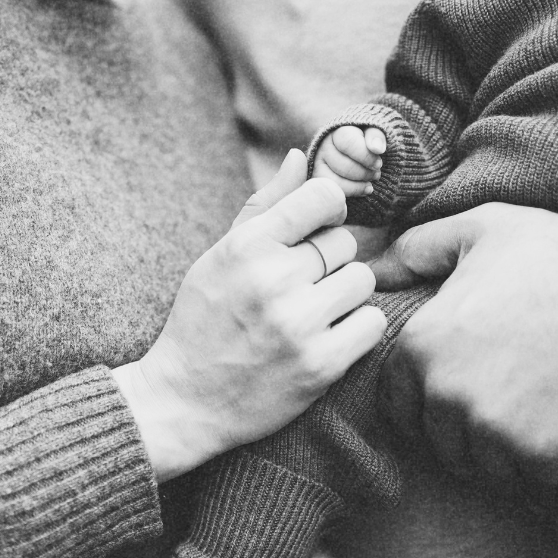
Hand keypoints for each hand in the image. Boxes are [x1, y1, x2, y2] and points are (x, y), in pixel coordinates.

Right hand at [114, 151, 386, 481]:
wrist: (184, 401)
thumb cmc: (204, 321)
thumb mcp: (221, 256)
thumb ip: (265, 206)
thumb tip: (299, 156)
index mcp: (246, 245)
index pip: (323, 197)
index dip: (327, 212)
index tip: (314, 232)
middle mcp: (273, 280)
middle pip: (345, 243)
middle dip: (329, 262)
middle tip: (301, 288)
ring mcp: (299, 324)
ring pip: (362, 280)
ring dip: (345, 295)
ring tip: (313, 313)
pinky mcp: (321, 364)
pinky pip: (373, 323)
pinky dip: (357, 330)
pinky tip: (328, 337)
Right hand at [313, 126, 386, 197]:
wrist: (353, 151)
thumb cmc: (365, 141)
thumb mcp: (372, 133)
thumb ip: (376, 136)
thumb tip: (377, 148)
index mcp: (338, 132)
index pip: (348, 143)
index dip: (365, 156)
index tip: (378, 164)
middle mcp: (324, 147)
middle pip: (343, 165)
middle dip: (364, 173)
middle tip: (376, 174)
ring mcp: (318, 164)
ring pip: (335, 181)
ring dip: (357, 186)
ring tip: (370, 184)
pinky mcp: (319, 180)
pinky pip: (333, 192)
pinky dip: (350, 193)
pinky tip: (363, 190)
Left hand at [370, 193, 557, 482]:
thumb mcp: (481, 229)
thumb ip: (418, 249)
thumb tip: (371, 269)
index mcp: (421, 345)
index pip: (397, 408)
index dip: (428, 403)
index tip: (467, 388)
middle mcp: (446, 392)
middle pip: (441, 443)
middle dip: (470, 429)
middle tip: (517, 394)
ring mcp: (493, 428)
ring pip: (484, 467)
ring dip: (509, 451)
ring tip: (544, 404)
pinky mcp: (542, 454)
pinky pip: (531, 481)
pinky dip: (551, 461)